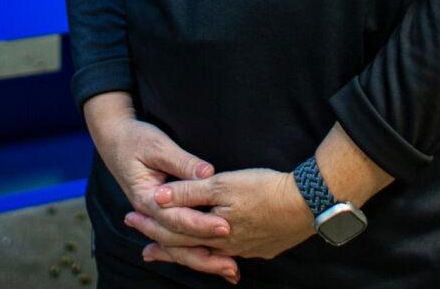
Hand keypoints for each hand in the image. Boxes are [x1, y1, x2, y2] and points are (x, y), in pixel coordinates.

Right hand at [82, 94, 238, 281]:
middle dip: (205, 254)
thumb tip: (206, 174)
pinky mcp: (163, 214)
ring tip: (230, 270)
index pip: (175, 217)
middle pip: (177, 241)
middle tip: (232, 264)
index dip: (200, 223)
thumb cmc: (136, 139)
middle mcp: (150, 212)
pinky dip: (196, 251)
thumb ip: (182, 161)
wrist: (115, 139)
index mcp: (146, 197)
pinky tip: (215, 262)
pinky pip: (179, 238)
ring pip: (178, 245)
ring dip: (203, 259)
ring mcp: (155, 216)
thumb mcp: (158, 145)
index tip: (223, 227)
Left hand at [131, 168, 314, 265]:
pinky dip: (217, 255)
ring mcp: (246, 250)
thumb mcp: (222, 184)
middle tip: (145, 251)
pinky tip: (220, 254)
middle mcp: (226, 247)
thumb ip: (189, 191)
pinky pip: (231, 255)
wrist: (308, 203)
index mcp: (213, 232)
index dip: (151, 227)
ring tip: (176, 255)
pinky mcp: (263, 247)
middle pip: (188, 249)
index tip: (131, 221)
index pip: (173, 233)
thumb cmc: (264, 190)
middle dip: (165, 247)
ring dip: (190, 254)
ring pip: (209, 255)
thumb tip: (158, 197)